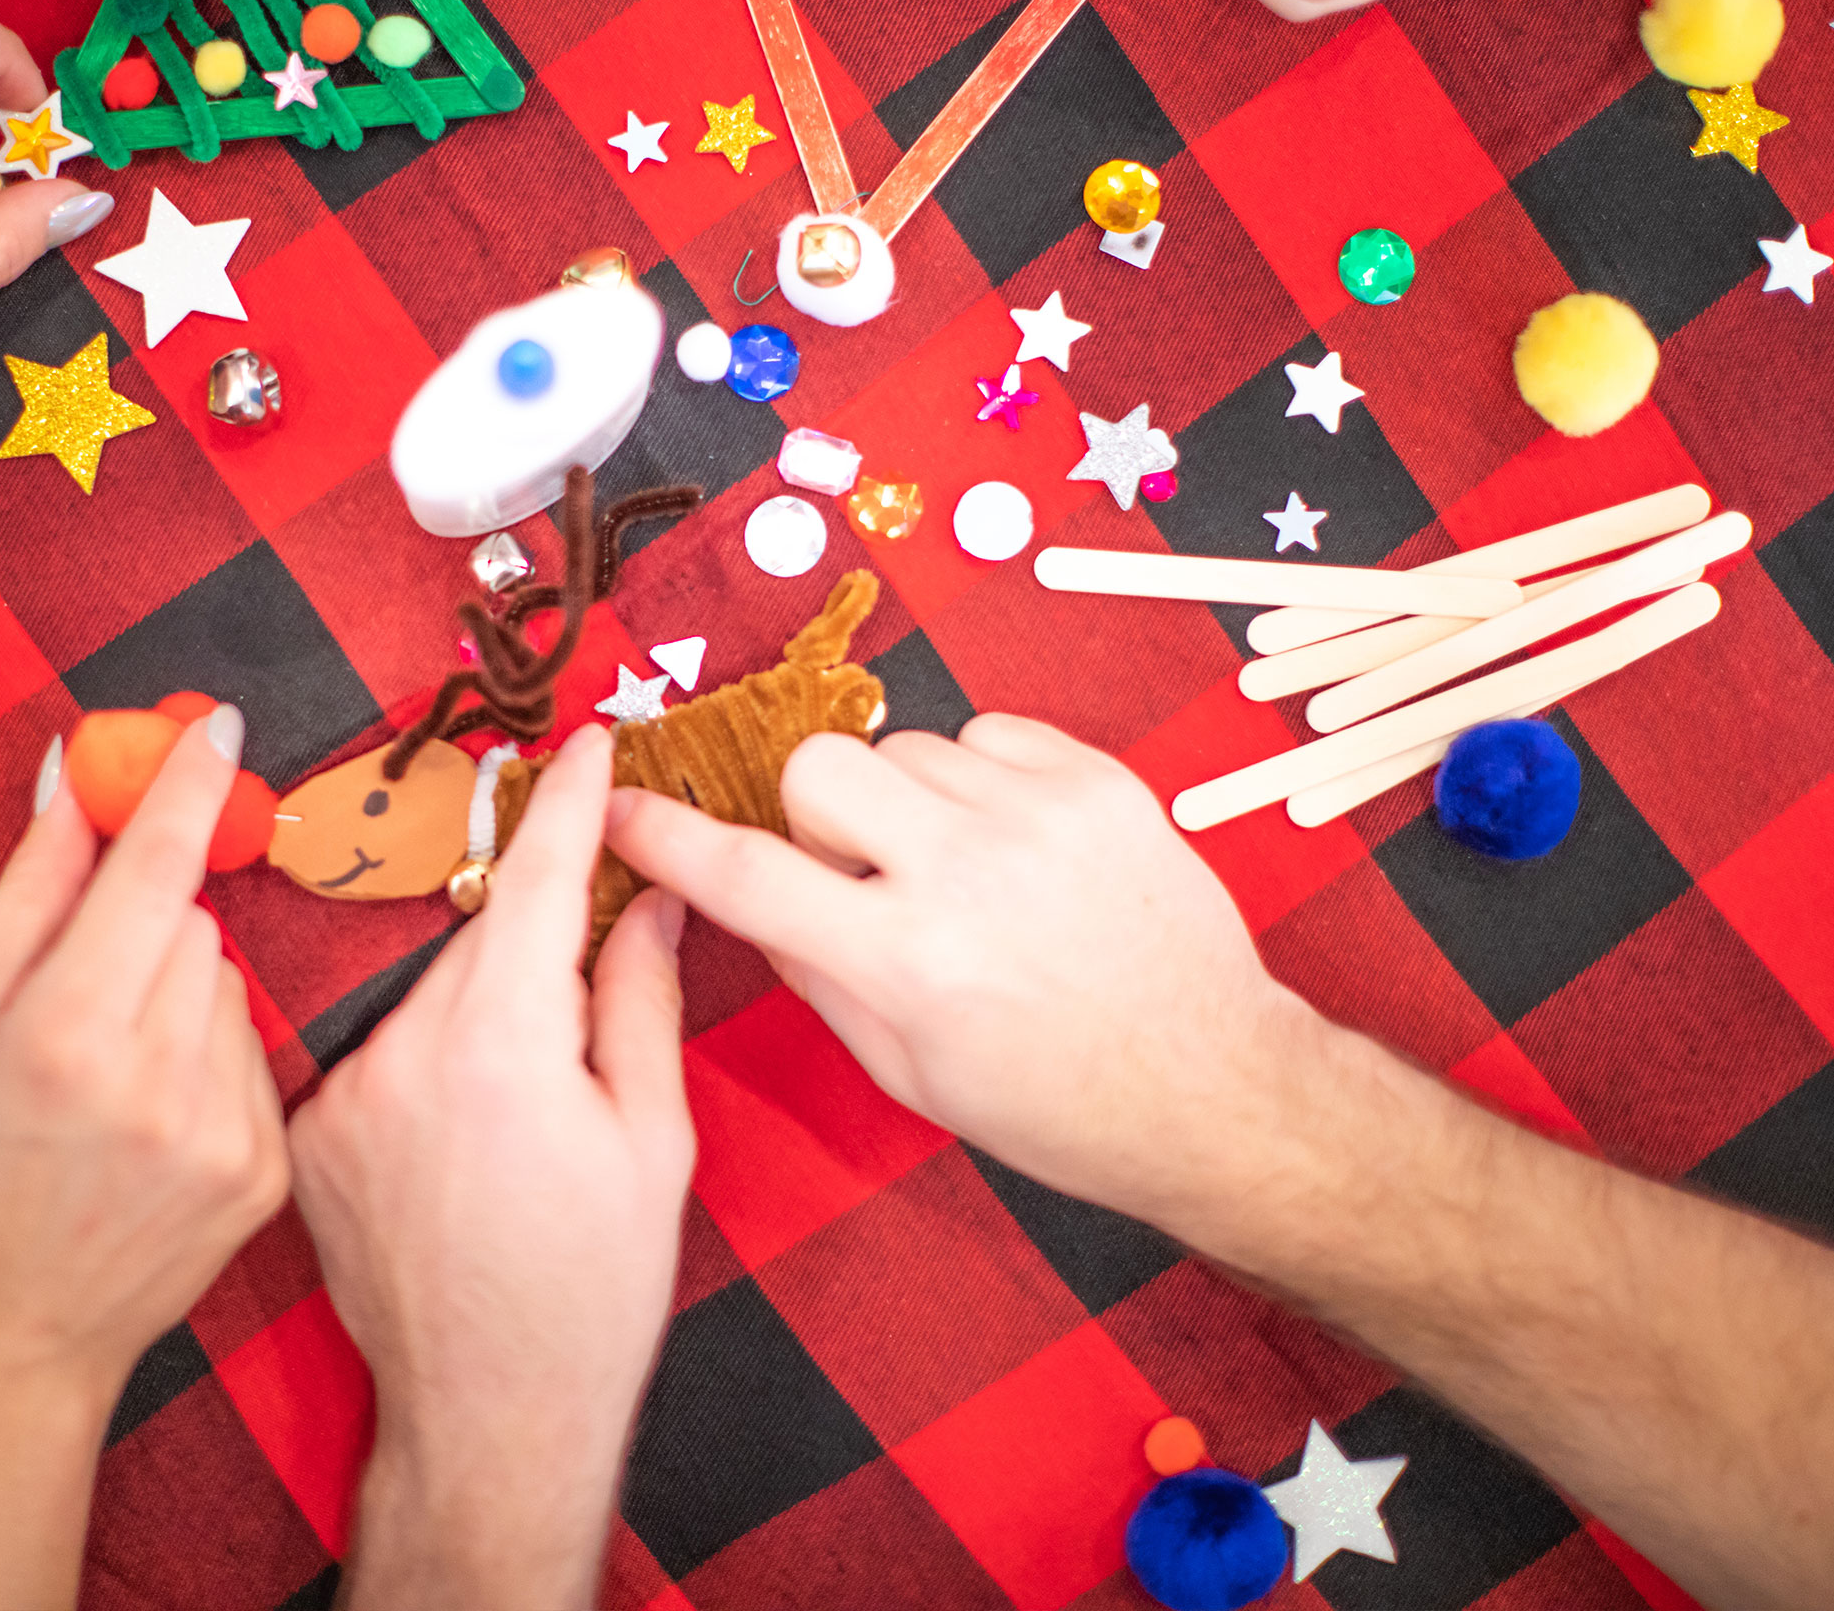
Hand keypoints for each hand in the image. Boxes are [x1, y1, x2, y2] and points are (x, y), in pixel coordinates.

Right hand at [0, 707, 288, 1610]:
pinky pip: (250, 1053)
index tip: (218, 727)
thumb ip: (28, 893)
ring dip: (179, 999)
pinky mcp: (263, 1169)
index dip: (186, 789)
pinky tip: (148, 1120)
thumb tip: (74, 776)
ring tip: (109, 1078)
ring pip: (227, 985)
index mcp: (65, 1035)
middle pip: (194, 924)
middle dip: (148, 930)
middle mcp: (156, 1079)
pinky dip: (207, 1061)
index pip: (155, 872)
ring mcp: (221, 1130)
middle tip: (83, 999)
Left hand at [291, 726, 695, 1610]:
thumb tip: (647, 896)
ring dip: (478, 1015)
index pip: (535, 876)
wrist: (489, 1418)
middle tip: (589, 990)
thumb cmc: (592, 1293)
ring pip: (426, 999)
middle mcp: (407, 1051)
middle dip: (535, 943)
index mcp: (505, 1041)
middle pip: (481, 941)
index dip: (566, 799)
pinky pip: (378, 1056)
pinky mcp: (308, 1137)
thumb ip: (638, 997)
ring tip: (521, 1117)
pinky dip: (425, 1069)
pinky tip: (465, 1146)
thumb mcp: (653, 1139)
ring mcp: (345, 1095)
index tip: (584, 741)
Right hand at [605, 717, 1315, 1232]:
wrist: (1212, 1083)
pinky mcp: (1099, 782)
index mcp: (906, 964)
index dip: (664, 835)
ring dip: (907, 801)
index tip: (620, 806)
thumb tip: (743, 890)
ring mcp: (1040, 816)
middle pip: (817, 770)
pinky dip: (980, 780)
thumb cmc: (1052, 1100)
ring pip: (905, 747)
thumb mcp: (906, 1069)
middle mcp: (966, 874)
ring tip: (962, 871)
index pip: (744, 875)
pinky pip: (988, 733)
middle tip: (861, 873)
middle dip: (817, 814)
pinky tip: (1014, 847)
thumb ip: (814, 969)